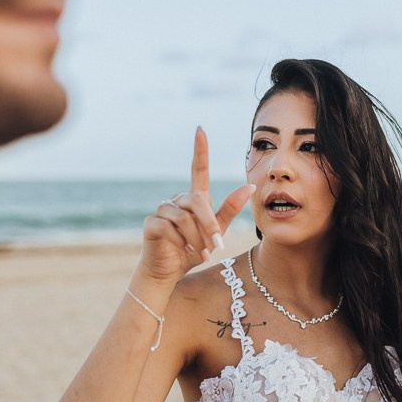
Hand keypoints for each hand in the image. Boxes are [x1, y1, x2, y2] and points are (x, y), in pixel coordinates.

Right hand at [139, 126, 253, 283]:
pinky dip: (182, 241)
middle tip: (217, 246)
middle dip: (209, 225)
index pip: (198, 169)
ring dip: (197, 237)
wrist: (169, 271)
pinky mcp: (152, 222)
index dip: (200, 150)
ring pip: (185, 217)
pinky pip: (171, 227)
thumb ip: (230, 209)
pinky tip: (183, 250)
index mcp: (193, 199)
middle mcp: (176, 200)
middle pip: (197, 202)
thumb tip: (250, 186)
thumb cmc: (193, 250)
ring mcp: (162, 209)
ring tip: (201, 252)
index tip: (200, 130)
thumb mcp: (217, 231)